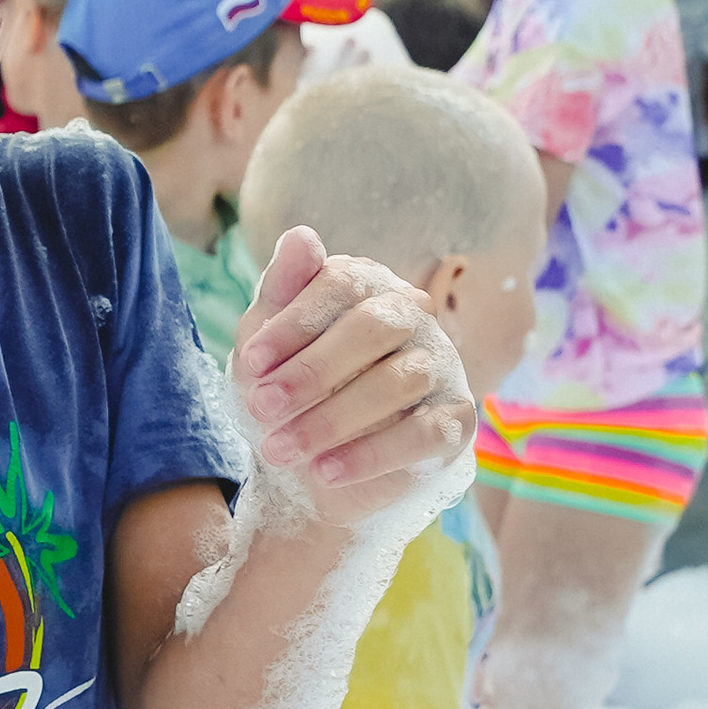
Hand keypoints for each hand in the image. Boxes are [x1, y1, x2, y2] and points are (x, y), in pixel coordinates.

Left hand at [231, 229, 476, 520]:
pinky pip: (425, 433)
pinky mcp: (456, 421)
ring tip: (280, 450)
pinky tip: (326, 473)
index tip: (251, 363)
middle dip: (311, 372)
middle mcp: (414, 317)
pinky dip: (371, 454)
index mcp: (369, 285)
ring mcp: (442, 366)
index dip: (295, 322)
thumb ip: (280, 290)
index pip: (342, 284)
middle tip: (261, 408)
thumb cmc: (288, 392)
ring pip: (399, 381)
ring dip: (331, 419)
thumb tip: (300, 236)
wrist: (310, 470)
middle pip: (373, 328)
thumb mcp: (266, 343)